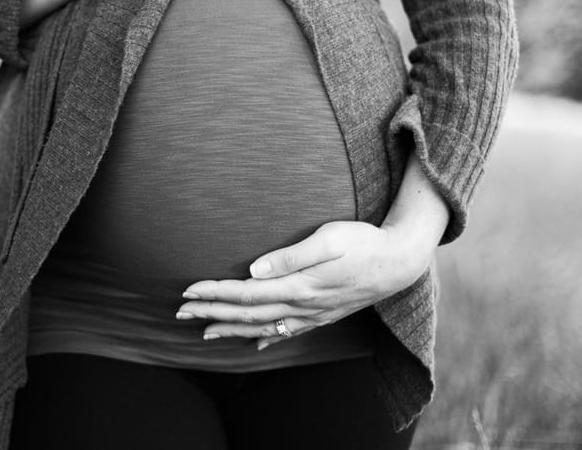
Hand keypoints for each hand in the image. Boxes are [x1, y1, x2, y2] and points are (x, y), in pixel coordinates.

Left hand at [175, 220, 434, 349]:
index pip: (247, 293)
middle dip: (212, 312)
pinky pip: (287, 332)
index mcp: (300, 285)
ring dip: (231, 328)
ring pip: (264, 326)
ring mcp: (313, 314)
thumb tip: (254, 268)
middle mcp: (303, 305)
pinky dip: (266, 337)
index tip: (187, 291)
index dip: (215, 292)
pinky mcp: (323, 314)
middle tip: (180, 312)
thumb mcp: (329, 239)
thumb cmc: (363, 241)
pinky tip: (254, 343)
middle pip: (248, 313)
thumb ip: (291, 255)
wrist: (401, 261)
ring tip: (204, 331)